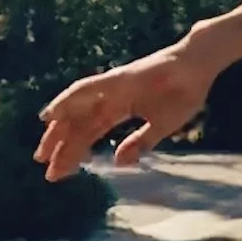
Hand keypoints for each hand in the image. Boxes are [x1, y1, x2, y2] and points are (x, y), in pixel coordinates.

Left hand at [34, 37, 220, 182]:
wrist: (199, 67)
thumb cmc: (185, 93)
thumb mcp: (162, 126)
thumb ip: (141, 142)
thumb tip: (119, 162)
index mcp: (120, 109)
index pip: (90, 132)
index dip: (75, 153)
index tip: (60, 173)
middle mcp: (110, 98)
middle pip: (79, 124)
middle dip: (61, 146)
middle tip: (46, 169)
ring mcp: (112, 87)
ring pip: (77, 109)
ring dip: (58, 129)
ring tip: (43, 151)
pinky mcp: (117, 78)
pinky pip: (86, 89)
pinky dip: (66, 101)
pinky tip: (51, 115)